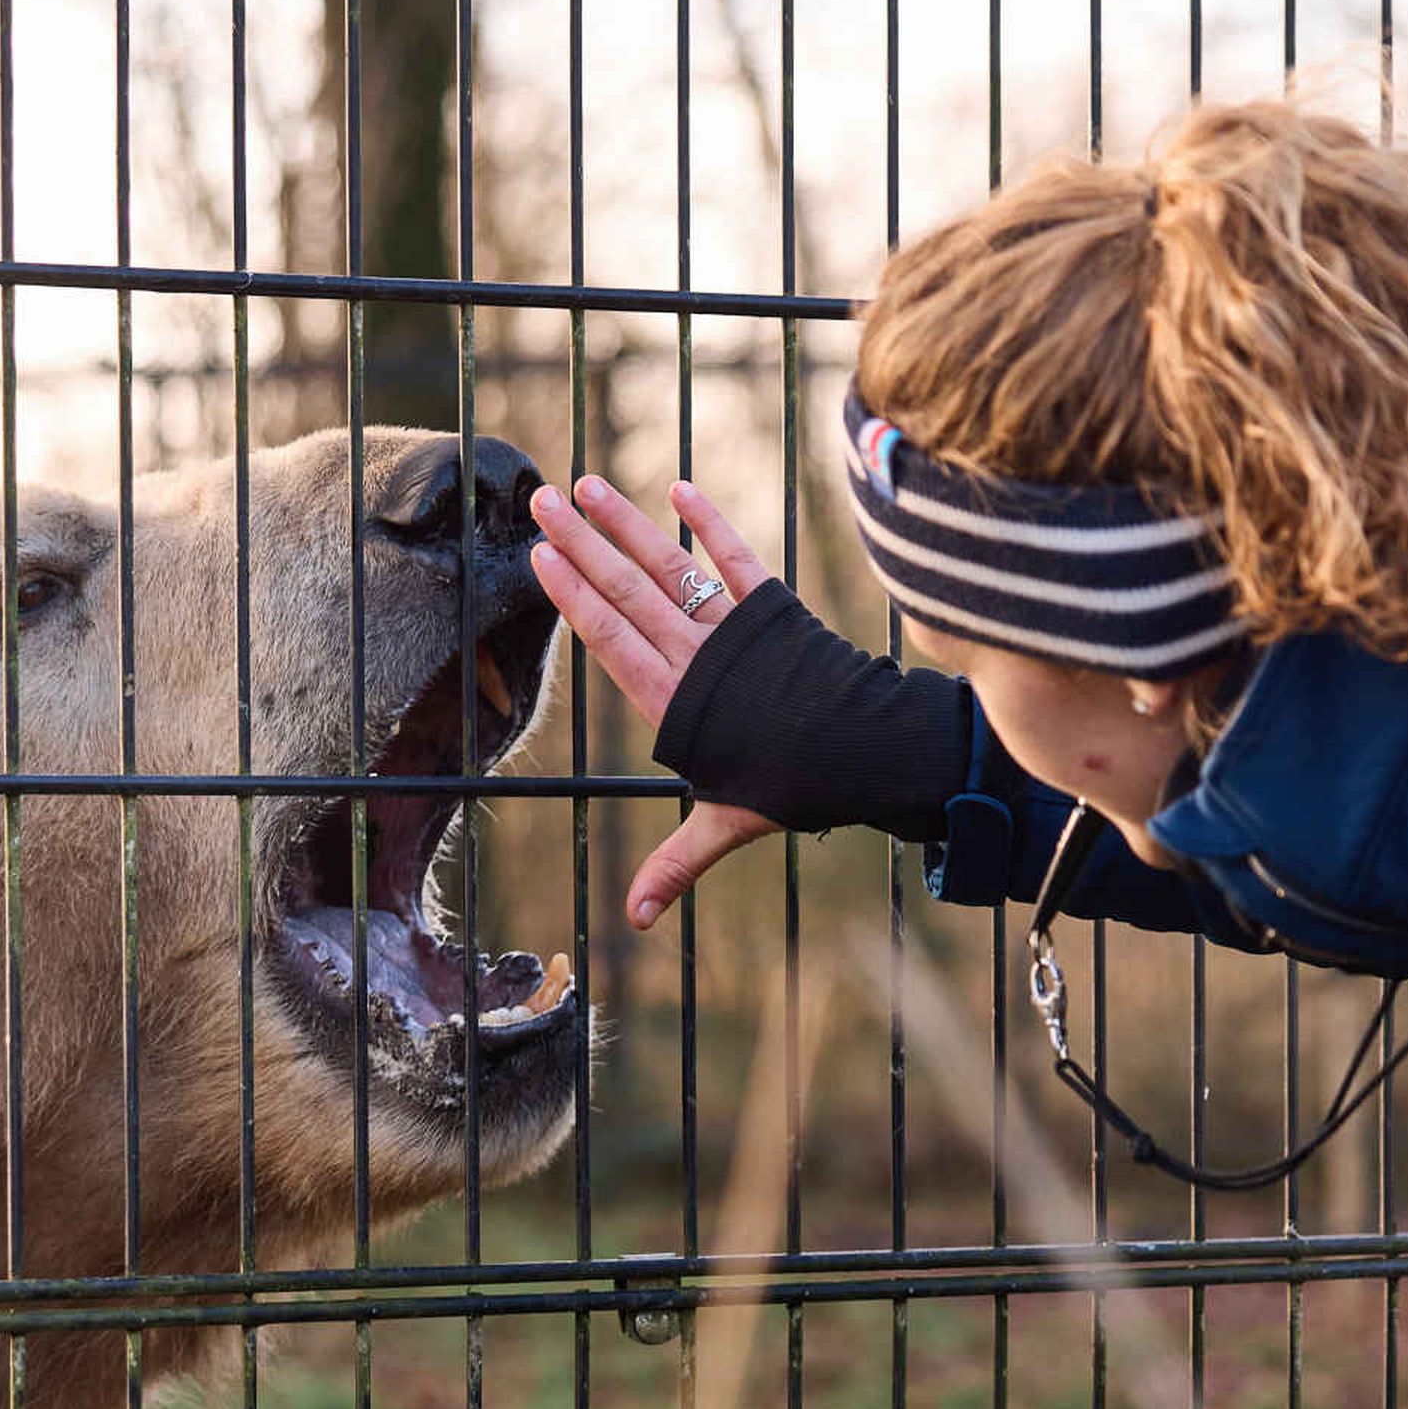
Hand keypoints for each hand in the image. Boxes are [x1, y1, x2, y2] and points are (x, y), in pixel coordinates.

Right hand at [527, 474, 782, 930]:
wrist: (866, 753)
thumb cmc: (792, 788)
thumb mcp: (728, 823)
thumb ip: (676, 864)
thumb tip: (637, 922)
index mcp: (675, 704)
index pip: (610, 640)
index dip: (573, 597)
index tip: (541, 558)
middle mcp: (695, 658)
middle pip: (626, 591)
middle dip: (581, 544)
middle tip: (542, 504)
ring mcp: (732, 627)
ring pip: (668, 566)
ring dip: (627, 524)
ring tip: (587, 486)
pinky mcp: (771, 608)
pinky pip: (734, 557)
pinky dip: (710, 522)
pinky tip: (680, 488)